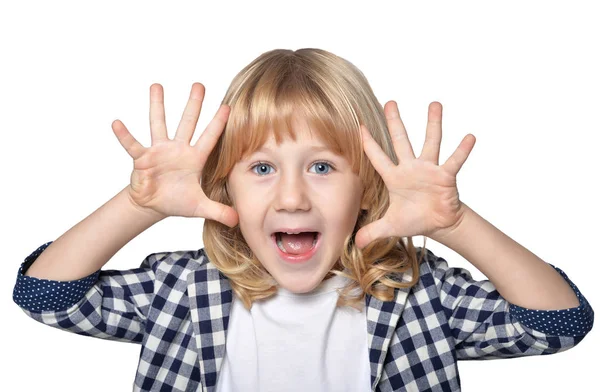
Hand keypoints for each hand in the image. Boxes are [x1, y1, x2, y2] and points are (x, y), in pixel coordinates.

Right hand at [111, 83, 238, 227]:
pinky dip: (125, 135)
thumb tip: (238, 220)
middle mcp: (178, 149)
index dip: (218, 124)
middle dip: (194, 104)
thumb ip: (219, 211)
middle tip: (200, 84)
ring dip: (158, 106)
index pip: (210, 138)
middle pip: (188, 123)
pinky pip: (133, 144)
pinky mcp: (142, 158)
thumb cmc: (178, 200)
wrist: (154, 205)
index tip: (228, 107)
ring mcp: (159, 150)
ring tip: (156, 86)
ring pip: (159, 124)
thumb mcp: (200, 207)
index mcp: (195, 158)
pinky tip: (117, 123)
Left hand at [355, 101, 474, 248]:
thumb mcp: (390, 226)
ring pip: (430, 142)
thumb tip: (356, 244)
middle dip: (395, 122)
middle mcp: (411, 168)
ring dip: (432, 124)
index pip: (377, 157)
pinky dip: (462, 150)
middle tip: (389, 102)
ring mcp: (429, 169)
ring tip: (434, 104)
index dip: (368, 143)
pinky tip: (470, 136)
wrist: (438, 224)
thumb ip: (373, 232)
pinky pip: (454, 160)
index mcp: (394, 177)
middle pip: (400, 141)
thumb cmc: (414, 219)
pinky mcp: (446, 176)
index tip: (359, 125)